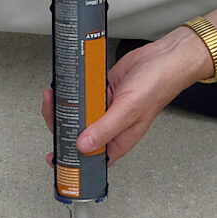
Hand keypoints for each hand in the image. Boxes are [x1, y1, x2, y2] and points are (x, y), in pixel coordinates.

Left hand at [41, 29, 212, 166]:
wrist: (165, 57)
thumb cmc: (157, 85)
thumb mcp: (128, 111)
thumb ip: (104, 129)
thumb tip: (83, 146)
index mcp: (118, 140)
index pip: (91, 158)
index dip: (72, 159)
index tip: (55, 157)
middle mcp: (110, 127)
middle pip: (78, 134)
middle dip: (60, 126)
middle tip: (51, 112)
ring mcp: (105, 109)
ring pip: (78, 115)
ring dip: (63, 107)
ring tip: (53, 96)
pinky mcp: (101, 92)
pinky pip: (81, 96)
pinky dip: (71, 92)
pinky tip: (63, 87)